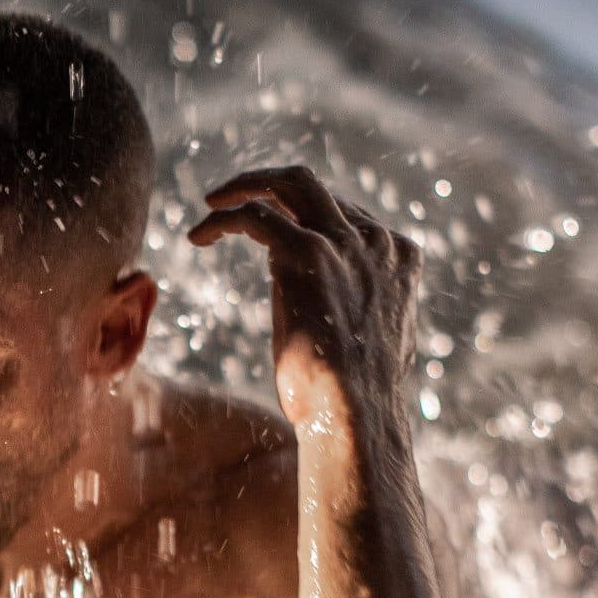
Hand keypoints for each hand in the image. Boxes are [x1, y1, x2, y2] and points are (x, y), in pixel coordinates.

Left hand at [188, 166, 419, 429]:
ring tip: (212, 204)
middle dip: (270, 183)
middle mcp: (376, 241)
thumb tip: (345, 321)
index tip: (269, 230)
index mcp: (399, 257)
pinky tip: (199, 236)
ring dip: (246, 187)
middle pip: (317, 186)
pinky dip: (223, 219)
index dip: (301, 215)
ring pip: (290, 183)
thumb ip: (363, 317)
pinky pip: (257, 215)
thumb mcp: (371, 347)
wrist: (355, 414)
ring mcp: (344, 242)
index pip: (344, 212)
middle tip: (233, 198)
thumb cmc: (357, 399)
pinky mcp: (308, 251)